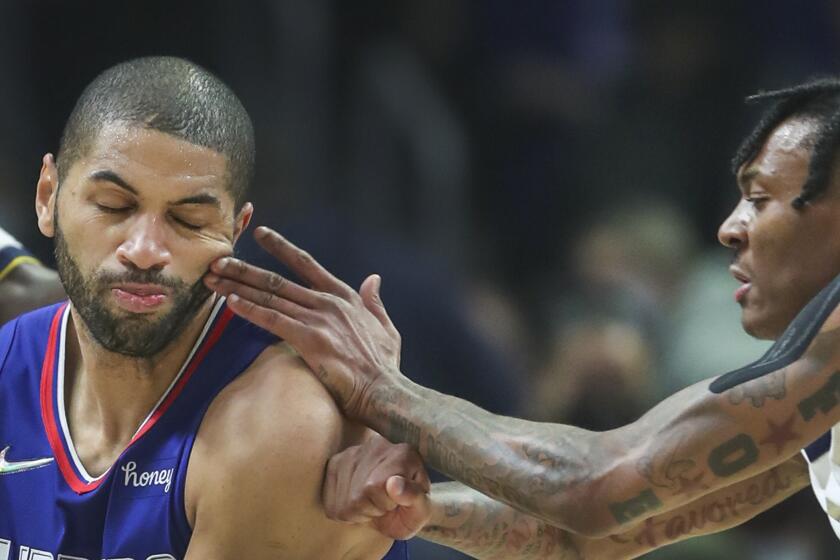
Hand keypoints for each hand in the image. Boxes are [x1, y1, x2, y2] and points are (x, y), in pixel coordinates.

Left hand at [204, 226, 402, 419]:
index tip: (261, 234)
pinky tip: (230, 303)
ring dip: (238, 288)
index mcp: (344, 296)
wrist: (382, 389)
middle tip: (219, 260)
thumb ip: (375, 301)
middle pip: (278, 280)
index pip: (306, 264)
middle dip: (244, 269)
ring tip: (214, 279)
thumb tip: (373, 279)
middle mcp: (327, 302)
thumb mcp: (385, 326)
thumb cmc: (384, 364)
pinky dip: (251, 310)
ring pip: (270, 297)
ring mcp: (317, 319)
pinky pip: (273, 320)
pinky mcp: (309, 339)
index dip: (282, 247)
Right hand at [323, 433, 430, 539]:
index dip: (386, 503)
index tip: (396, 503)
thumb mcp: (421, 510)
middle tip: (385, 505)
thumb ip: (414, 497)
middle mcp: (377, 444)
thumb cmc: (410, 509)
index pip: (377, 485)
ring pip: (345, 500)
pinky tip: (358, 501)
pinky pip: (331, 501)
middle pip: (359, 493)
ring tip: (372, 502)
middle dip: (372, 508)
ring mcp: (353, 452)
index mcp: (403, 453)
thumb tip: (393, 484)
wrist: (394, 508)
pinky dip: (343, 510)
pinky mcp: (335, 463)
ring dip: (358, 511)